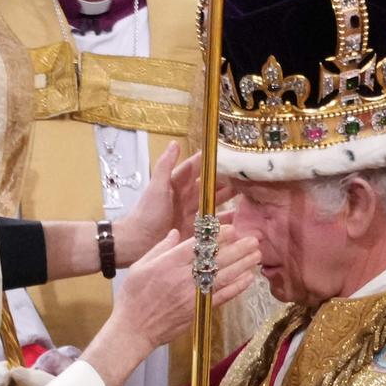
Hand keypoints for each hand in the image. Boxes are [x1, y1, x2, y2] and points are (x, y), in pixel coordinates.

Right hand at [114, 226, 258, 349]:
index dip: (216, 237)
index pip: (197, 246)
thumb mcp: (139, 266)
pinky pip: (222, 297)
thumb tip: (176, 233)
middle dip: (237, 249)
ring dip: (242, 265)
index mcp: (167, 264)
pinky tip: (248, 278)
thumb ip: (160, 248)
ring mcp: (192, 295)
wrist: (134, 329)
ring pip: (222, 277)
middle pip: (215, 260)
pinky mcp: (198, 310)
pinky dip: (237, 287)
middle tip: (253, 239)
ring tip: (257, 255)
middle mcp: (182, 278)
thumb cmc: (133, 296)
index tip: (231, 229)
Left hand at [116, 144, 237, 266]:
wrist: (137, 242)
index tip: (228, 153)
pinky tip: (240, 219)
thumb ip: (165, 166)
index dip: (210, 161)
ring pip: (213, 202)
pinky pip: (212, 223)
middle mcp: (185, 197)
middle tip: (246, 174)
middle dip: (226, 179)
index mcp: (176, 184)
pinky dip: (225, 221)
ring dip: (228, 197)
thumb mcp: (156, 187)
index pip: (196, 168)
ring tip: (247, 193)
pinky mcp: (194, 230)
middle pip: (209, 185)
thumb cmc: (146, 213)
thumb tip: (175, 142)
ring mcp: (191, 213)